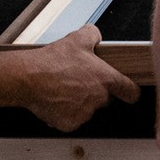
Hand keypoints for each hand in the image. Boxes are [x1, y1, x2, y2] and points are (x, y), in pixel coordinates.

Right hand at [1, 26, 139, 130]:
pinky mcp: (69, 124)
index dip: (130, 91)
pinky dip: (64, 113)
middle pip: (105, 99)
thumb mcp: (78, 37)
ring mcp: (84, 114)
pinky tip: (55, 99)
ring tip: (63, 88)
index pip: (131, 91)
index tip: (129, 92)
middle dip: (96, 92)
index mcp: (106, 79)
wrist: (28, 78)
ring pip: (87, 109)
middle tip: (78, 81)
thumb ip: (93, 35)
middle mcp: (99, 99)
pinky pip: (71, 119)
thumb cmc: (53, 60)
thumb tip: (96, 36)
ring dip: (79, 102)